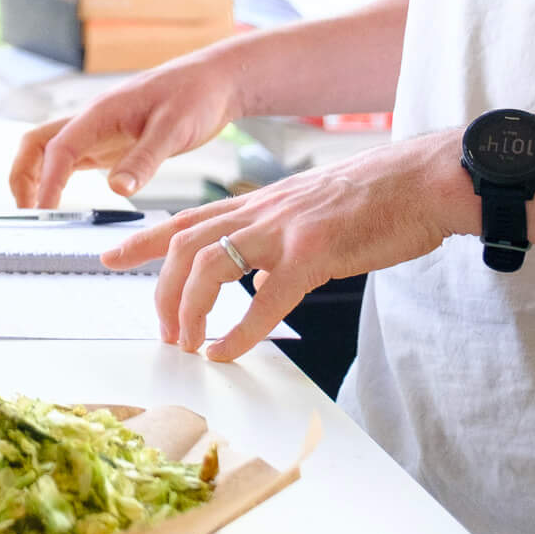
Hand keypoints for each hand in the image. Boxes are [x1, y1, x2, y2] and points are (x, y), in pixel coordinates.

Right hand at [8, 46, 243, 206]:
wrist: (214, 82)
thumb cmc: (196, 96)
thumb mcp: (173, 130)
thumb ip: (143, 159)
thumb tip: (116, 190)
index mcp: (100, 113)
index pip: (59, 148)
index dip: (46, 181)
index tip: (44, 212)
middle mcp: (91, 120)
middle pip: (36, 143)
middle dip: (23, 175)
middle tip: (29, 213)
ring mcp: (97, 131)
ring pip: (49, 151)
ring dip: (36, 177)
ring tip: (39, 213)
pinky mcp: (109, 142)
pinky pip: (72, 159)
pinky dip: (58, 179)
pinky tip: (65, 202)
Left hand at [100, 128, 473, 360]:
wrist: (424, 180)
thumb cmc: (377, 199)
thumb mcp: (310, 208)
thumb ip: (277, 230)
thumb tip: (260, 266)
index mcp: (259, 204)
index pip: (184, 219)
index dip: (143, 240)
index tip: (109, 258)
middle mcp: (260, 212)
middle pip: (184, 247)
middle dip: (161, 291)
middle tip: (163, 331)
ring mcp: (284, 230)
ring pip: (209, 267)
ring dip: (189, 310)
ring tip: (188, 345)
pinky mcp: (315, 252)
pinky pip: (265, 298)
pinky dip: (239, 331)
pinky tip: (226, 352)